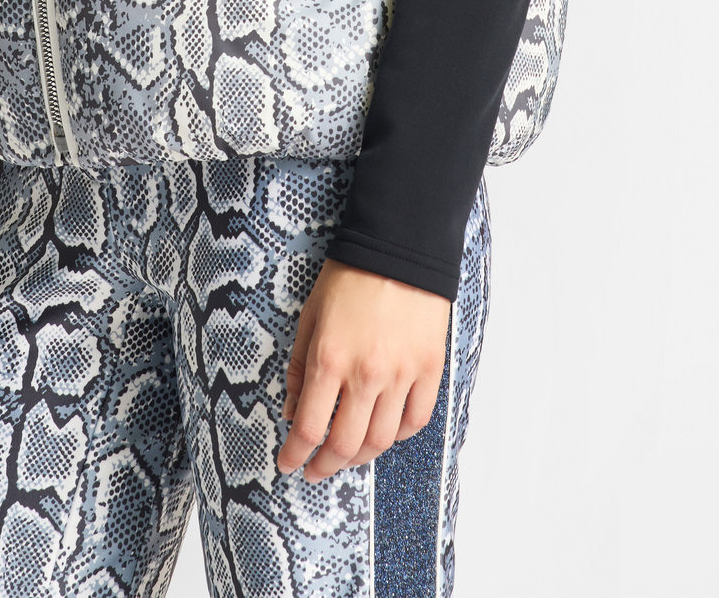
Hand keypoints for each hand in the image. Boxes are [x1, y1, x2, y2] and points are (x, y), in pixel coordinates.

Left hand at [276, 257, 450, 479]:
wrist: (399, 247)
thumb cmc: (350, 277)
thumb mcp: (310, 317)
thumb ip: (299, 367)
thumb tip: (294, 410)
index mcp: (330, 359)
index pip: (309, 427)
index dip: (295, 454)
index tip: (288, 463)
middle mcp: (366, 374)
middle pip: (346, 445)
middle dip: (325, 466)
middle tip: (315, 470)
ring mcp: (402, 374)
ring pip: (381, 440)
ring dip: (360, 457)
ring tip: (348, 456)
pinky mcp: (429, 369)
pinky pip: (416, 420)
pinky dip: (399, 435)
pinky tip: (385, 432)